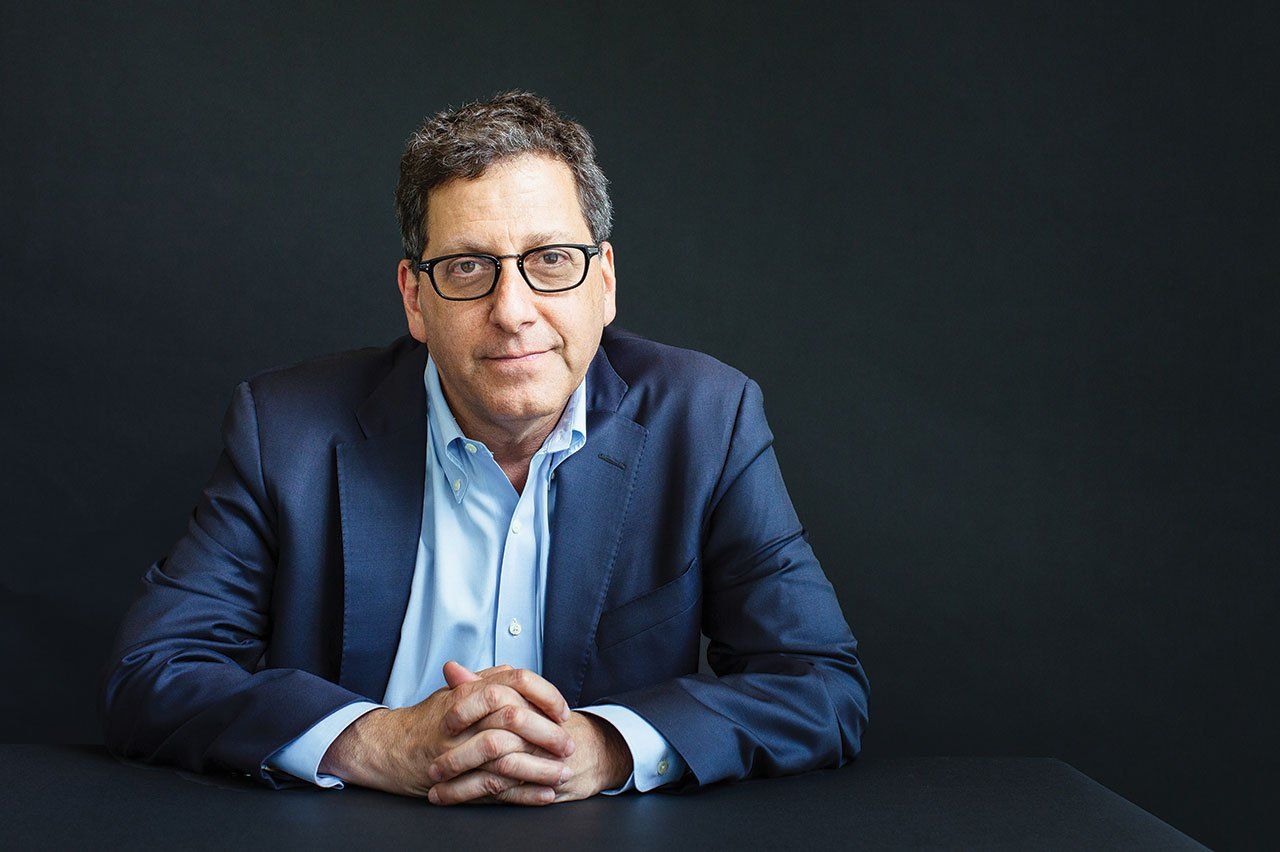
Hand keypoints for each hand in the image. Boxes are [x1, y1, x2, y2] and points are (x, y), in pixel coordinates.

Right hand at [317, 662, 574, 798]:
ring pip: (506, 753)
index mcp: (467, 691)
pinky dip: (524, 793)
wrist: (390, 748)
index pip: (515, 681)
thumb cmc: (426, 719)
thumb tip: (514, 671)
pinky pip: (494, 785)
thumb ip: (485, 681)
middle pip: (514, 717)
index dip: (544, 694)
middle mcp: (463, 718)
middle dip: (547, 732)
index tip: (563, 710)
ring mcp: (458, 749)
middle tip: (569, 744)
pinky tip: (545, 794)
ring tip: (563, 772)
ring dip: (540, 766)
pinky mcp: (457, 778)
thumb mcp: (455, 692)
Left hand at [427, 673, 633, 805]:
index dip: (467, 711)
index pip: (496, 700)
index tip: (445, 722)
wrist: (592, 751)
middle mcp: (536, 733)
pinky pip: (505, 796)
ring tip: (434, 789)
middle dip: (458, 758)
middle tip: (431, 765)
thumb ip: (483, 685)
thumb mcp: (515, 699)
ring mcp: (541, 761)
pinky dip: (476, 800)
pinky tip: (451, 799)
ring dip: (461, 786)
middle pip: (494, 743)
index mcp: (528, 705)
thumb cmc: (549, 723)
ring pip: (496, 775)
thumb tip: (452, 668)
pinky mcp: (541, 786)